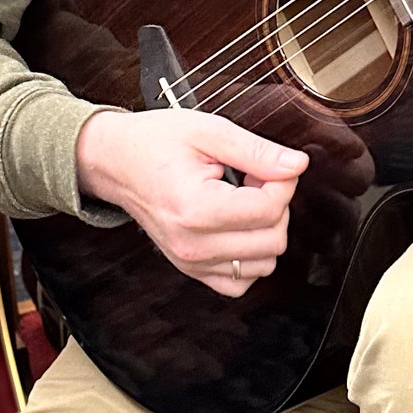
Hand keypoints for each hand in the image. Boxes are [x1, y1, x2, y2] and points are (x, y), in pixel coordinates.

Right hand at [76, 107, 311, 297]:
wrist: (116, 161)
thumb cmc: (155, 142)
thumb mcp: (209, 132)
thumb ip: (257, 152)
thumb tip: (296, 166)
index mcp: (196, 209)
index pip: (270, 209)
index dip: (283, 181)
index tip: (271, 165)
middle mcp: (192, 245)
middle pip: (273, 240)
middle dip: (276, 205)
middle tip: (255, 179)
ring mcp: (191, 262)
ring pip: (264, 264)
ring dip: (266, 231)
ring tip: (243, 200)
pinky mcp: (192, 270)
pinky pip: (240, 281)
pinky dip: (251, 256)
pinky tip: (239, 226)